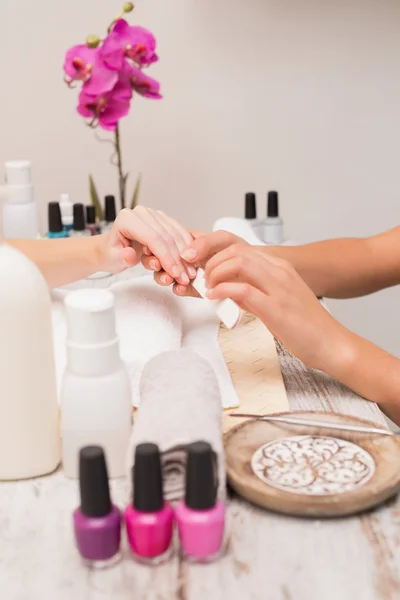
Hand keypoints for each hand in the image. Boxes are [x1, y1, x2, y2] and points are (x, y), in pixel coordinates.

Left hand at [98, 206, 195, 284]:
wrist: (112, 249)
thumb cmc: (112, 254)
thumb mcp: (112, 259)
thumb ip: (121, 257)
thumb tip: (130, 255)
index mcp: (128, 219)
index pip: (153, 238)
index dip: (166, 257)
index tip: (174, 274)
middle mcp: (143, 213)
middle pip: (167, 237)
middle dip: (177, 260)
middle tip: (184, 278)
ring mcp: (155, 215)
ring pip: (176, 235)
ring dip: (185, 257)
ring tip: (188, 274)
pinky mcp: (164, 219)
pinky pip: (180, 233)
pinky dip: (186, 249)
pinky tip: (190, 263)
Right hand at [143, 229, 247, 295]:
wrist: (255, 273)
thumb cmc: (242, 252)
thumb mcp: (224, 240)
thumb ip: (204, 242)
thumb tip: (185, 254)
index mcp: (190, 240)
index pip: (167, 240)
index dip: (157, 245)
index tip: (153, 249)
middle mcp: (187, 257)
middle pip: (162, 258)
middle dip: (155, 262)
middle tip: (157, 265)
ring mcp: (189, 273)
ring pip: (168, 274)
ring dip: (164, 276)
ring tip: (169, 278)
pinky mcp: (195, 289)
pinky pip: (181, 289)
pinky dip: (178, 289)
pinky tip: (180, 287)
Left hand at [204, 243, 353, 371]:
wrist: (331, 343)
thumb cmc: (306, 326)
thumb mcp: (278, 301)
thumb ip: (255, 293)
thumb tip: (230, 292)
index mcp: (281, 268)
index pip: (242, 249)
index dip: (219, 257)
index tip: (208, 271)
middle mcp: (280, 272)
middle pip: (237, 250)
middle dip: (213, 262)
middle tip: (204, 279)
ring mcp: (279, 288)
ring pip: (238, 263)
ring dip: (216, 273)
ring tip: (209, 288)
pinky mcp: (275, 307)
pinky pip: (242, 289)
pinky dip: (223, 290)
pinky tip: (215, 298)